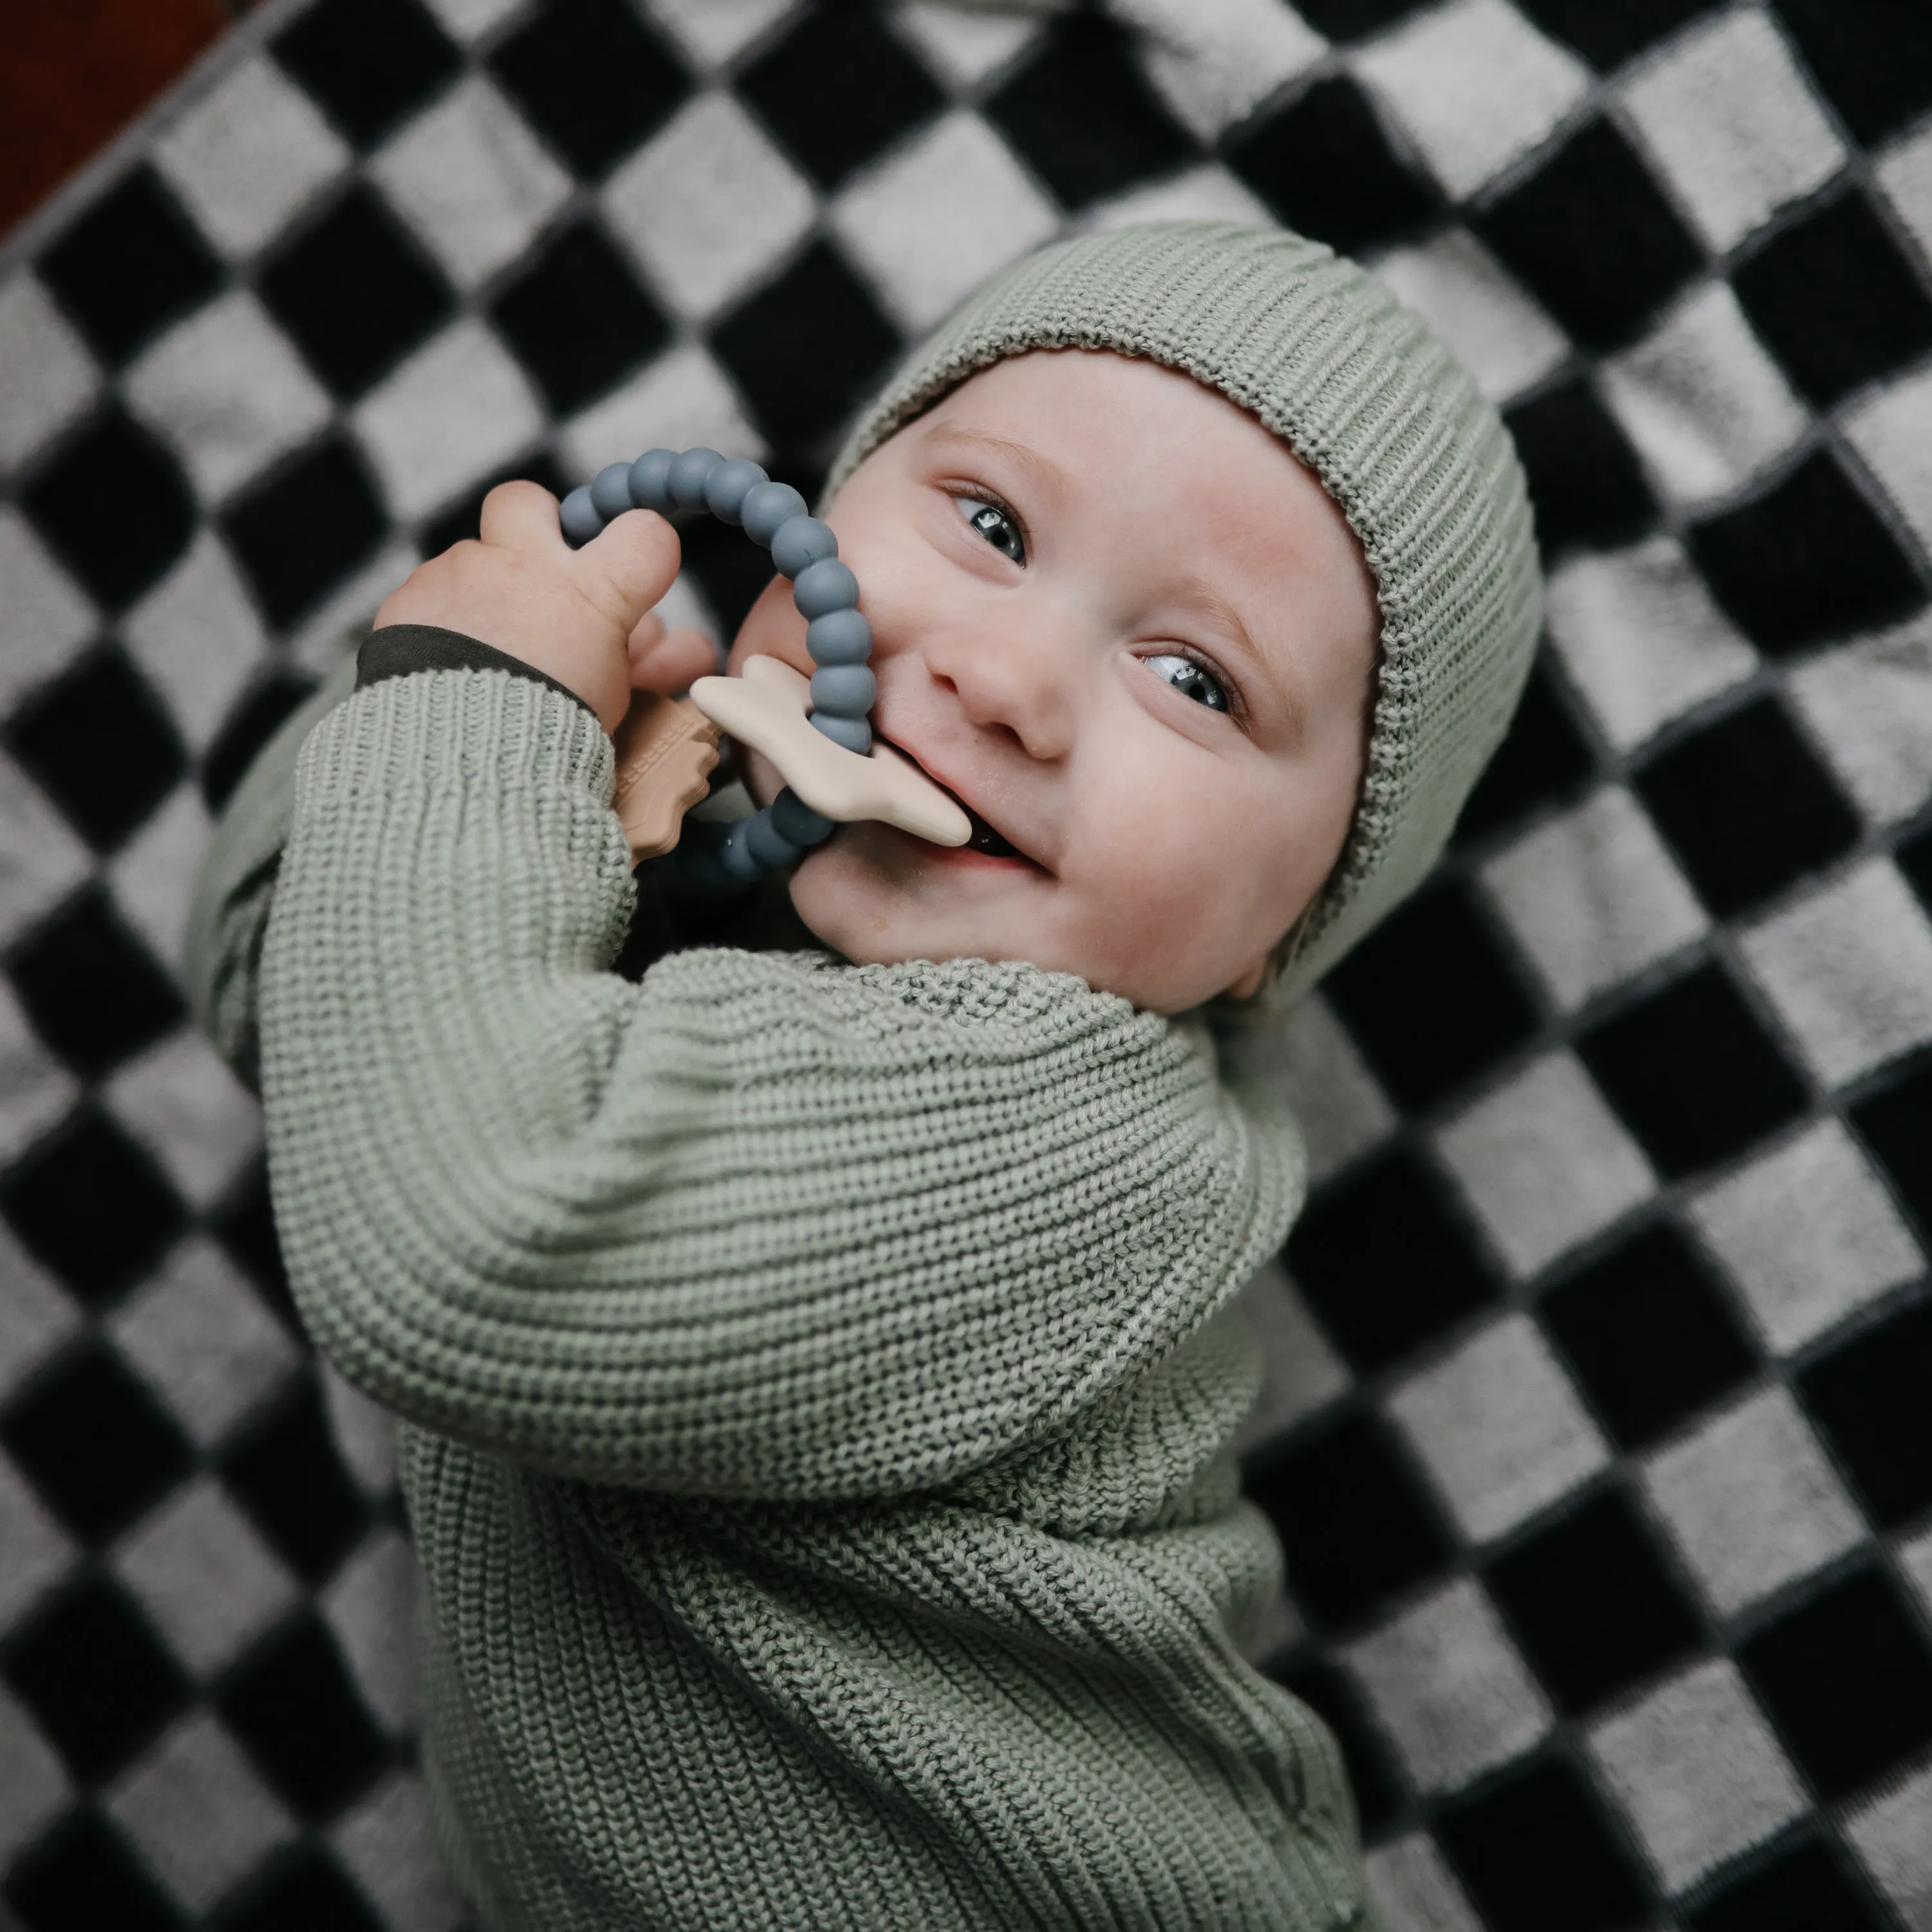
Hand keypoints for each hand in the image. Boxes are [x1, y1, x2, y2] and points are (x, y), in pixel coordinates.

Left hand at [374, 481, 711, 733]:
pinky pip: (431, 594)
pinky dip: (444, 624)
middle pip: (528, 502)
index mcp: (589, 594)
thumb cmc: (548, 740)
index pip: (644, 533)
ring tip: (490, 654)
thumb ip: (647, 662)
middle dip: (534, 528)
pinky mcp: (408, 601)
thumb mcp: (617, 700)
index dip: (644, 548)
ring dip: (487, 595)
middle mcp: (521, 569)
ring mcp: (456, 577)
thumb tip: (687, 648)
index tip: (635, 573)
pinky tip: (452, 666)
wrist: (456, 767)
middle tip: (539, 575)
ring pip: (475, 561)